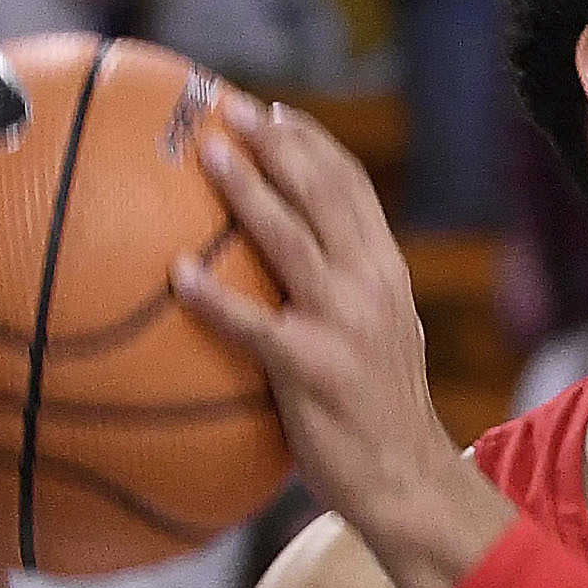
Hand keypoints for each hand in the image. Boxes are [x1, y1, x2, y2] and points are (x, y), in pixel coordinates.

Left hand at [168, 99, 473, 558]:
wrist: (408, 478)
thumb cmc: (380, 412)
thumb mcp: (382, 335)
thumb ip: (346, 293)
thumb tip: (290, 266)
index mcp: (387, 273)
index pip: (354, 188)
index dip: (314, 143)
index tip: (274, 110)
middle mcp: (372, 286)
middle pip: (326, 195)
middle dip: (279, 145)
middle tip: (231, 109)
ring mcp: (344, 324)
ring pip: (291, 241)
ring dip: (248, 191)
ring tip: (209, 153)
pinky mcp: (312, 367)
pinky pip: (253, 324)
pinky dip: (214, 297)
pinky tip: (178, 274)